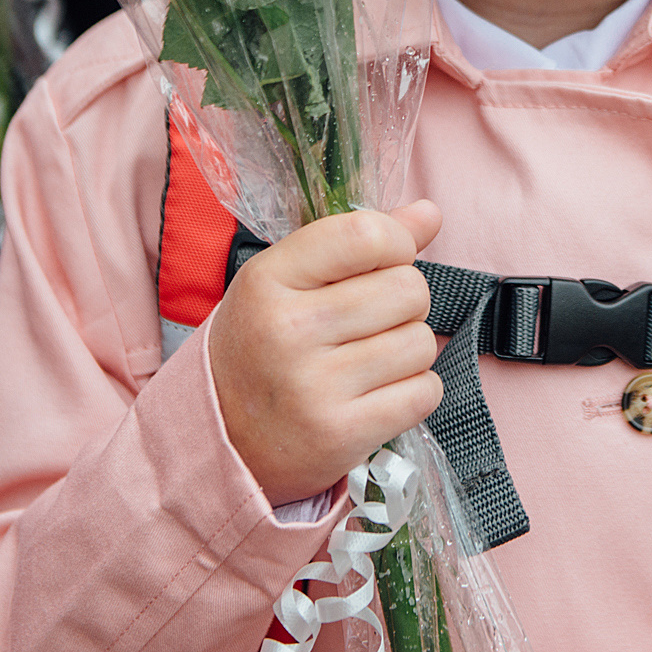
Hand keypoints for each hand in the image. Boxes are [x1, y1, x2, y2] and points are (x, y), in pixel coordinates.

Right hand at [208, 201, 446, 506]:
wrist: (220, 440)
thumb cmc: (261, 347)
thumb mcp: (287, 282)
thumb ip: (358, 241)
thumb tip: (430, 212)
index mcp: (269, 279)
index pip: (366, 235)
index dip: (396, 244)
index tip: (383, 263)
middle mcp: (289, 330)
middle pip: (408, 290)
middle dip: (404, 303)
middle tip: (370, 323)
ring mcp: (314, 387)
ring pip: (422, 342)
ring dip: (408, 350)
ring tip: (369, 361)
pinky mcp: (341, 435)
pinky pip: (424, 393)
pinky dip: (414, 392)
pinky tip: (377, 394)